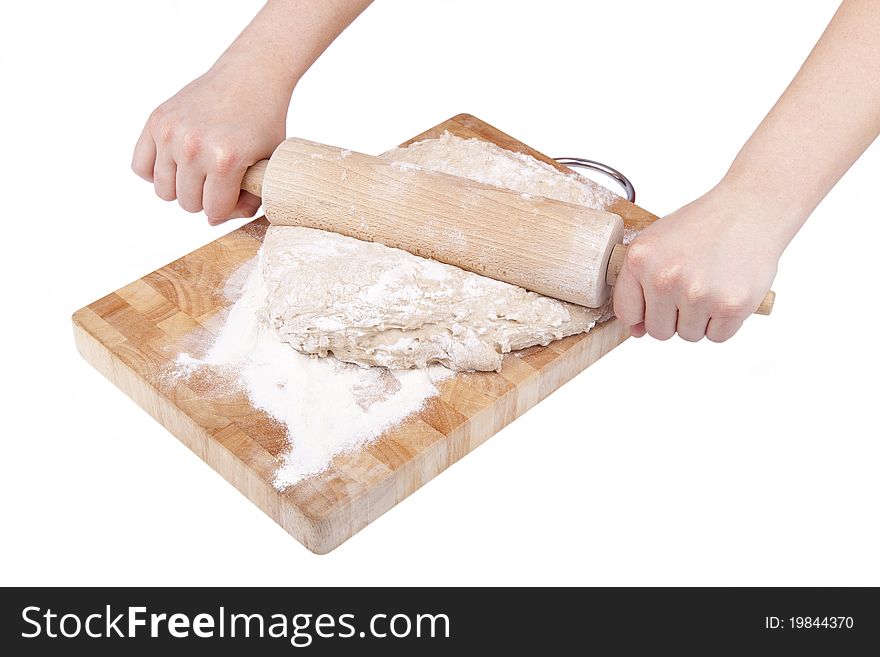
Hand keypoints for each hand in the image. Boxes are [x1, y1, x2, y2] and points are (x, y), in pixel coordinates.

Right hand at [132, 62, 288, 224]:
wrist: (250, 76)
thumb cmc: (263, 122)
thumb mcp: (268, 165)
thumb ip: (248, 200)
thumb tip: (212, 221)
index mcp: (225, 160)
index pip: (213, 210)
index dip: (227, 206)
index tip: (236, 191)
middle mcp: (193, 146)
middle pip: (187, 204)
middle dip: (205, 198)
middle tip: (219, 179)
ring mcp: (171, 133)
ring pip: (164, 191)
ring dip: (182, 187)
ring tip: (199, 171)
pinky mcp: (156, 121)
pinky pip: (140, 167)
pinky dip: (156, 172)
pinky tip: (177, 163)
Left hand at [613, 183, 784, 341]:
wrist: (751, 209)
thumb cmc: (703, 226)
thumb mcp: (657, 243)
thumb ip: (638, 284)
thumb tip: (635, 331)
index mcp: (640, 260)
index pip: (626, 312)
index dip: (642, 313)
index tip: (656, 303)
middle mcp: (664, 278)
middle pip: (658, 331)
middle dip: (674, 317)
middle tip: (691, 288)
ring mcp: (698, 294)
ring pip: (689, 335)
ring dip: (700, 319)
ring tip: (711, 285)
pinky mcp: (730, 305)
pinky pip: (717, 336)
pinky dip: (724, 322)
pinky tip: (727, 292)